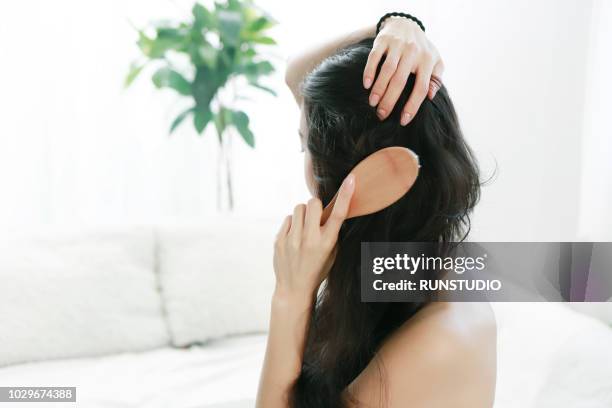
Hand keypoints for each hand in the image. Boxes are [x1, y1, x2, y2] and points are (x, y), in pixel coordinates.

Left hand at [273, 174, 355, 300]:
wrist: (294, 289)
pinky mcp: (279, 240)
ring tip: (303, 229)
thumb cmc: (317, 268)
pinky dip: (292, 224)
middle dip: (315, 206)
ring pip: (298, 208)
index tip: (351, 179)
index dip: (346, 195)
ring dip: (303, 214)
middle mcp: (310, 240)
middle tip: (315, 217)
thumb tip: (328, 209)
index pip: (338, 214)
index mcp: (327, 243)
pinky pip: (288, 219)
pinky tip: (294, 238)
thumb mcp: (332, 253)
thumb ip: (331, 232)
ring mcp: (292, 240)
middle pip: (313, 203)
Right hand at [363, 17, 443, 125]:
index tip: (403, 120)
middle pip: (400, 81)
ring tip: (372, 103)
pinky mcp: (384, 41)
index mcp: (427, 61)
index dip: (412, 106)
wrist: (406, 23)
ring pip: (387, 70)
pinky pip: (375, 57)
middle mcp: (413, 52)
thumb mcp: (435, 61)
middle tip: (381, 115)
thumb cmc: (421, 49)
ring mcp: (398, 45)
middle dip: (390, 101)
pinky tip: (366, 85)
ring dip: (378, 89)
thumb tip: (430, 97)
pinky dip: (369, 72)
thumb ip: (436, 79)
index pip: (421, 88)